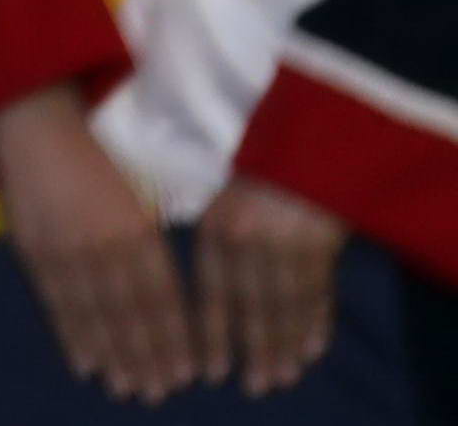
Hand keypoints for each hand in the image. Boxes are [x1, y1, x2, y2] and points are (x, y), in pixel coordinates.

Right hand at [0, 90, 194, 400]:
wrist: (31, 124)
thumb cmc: (91, 158)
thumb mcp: (133, 197)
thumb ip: (146, 243)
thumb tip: (161, 294)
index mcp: (136, 229)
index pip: (161, 297)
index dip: (173, 338)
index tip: (186, 372)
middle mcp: (105, 246)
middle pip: (131, 314)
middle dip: (147, 357)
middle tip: (158, 392)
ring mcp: (66, 252)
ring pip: (95, 315)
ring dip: (113, 355)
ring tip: (125, 387)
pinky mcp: (33, 251)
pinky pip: (56, 302)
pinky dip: (72, 336)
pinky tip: (85, 362)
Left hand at [198, 176, 345, 393]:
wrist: (309, 144)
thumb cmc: (258, 177)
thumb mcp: (223, 204)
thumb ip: (218, 246)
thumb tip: (208, 296)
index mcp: (217, 231)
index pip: (210, 294)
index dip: (213, 335)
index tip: (211, 372)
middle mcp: (250, 242)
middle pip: (252, 309)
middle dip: (255, 352)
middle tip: (256, 387)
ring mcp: (288, 246)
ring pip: (286, 307)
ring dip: (285, 346)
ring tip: (283, 377)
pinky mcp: (323, 247)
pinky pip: (318, 293)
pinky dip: (316, 324)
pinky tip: (311, 350)